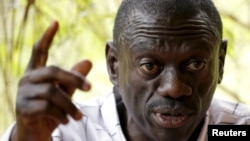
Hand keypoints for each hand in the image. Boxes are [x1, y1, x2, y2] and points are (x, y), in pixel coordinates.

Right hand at [10, 21, 91, 140]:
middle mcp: (27, 79)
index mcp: (36, 72)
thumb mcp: (64, 92)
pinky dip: (60, 115)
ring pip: (52, 92)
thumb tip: (89, 61)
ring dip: (69, 105)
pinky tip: (66, 121)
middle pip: (52, 71)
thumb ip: (73, 79)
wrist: (33, 133)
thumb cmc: (50, 109)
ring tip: (78, 116)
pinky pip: (46, 108)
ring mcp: (23, 94)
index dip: (47, 37)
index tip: (56, 22)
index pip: (39, 51)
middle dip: (74, 79)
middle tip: (90, 88)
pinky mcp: (23, 109)